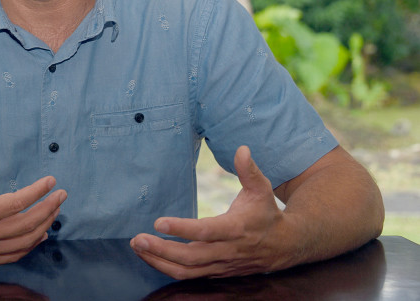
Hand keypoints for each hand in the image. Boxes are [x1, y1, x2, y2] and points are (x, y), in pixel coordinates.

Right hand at [0, 136, 66, 273]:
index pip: (15, 203)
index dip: (36, 192)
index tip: (51, 181)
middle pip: (27, 224)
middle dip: (49, 209)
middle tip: (62, 195)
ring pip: (23, 242)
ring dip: (43, 226)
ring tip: (56, 213)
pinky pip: (12, 255)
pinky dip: (30, 246)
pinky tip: (39, 237)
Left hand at [130, 145, 290, 278]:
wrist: (286, 246)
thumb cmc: (267, 213)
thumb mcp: (262, 189)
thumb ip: (249, 170)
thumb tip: (241, 148)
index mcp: (236, 228)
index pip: (206, 231)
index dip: (182, 228)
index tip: (158, 222)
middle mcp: (227, 250)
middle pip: (190, 257)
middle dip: (162, 250)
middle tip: (137, 238)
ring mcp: (221, 265)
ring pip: (186, 271)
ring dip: (159, 261)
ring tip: (137, 247)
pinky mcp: (216, 272)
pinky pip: (188, 275)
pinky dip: (166, 268)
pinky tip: (150, 256)